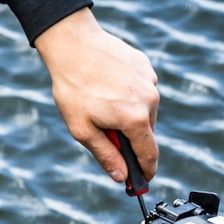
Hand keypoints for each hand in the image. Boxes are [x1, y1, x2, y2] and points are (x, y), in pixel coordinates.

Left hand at [34, 8, 160, 183]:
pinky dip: (129, 94)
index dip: (146, 170)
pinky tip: (108, 86)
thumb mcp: (82, 129)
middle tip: (105, 133)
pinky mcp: (145, 66)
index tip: (142, 180)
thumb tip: (122, 177)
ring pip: (145, 109)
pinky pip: (141, 88)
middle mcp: (150, 99)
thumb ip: (106, 155)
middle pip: (146, 132)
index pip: (149, 154)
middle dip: (130, 138)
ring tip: (102, 103)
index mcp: (136, 119)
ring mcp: (150, 80)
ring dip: (129, 114)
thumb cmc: (73, 87)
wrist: (72, 43)